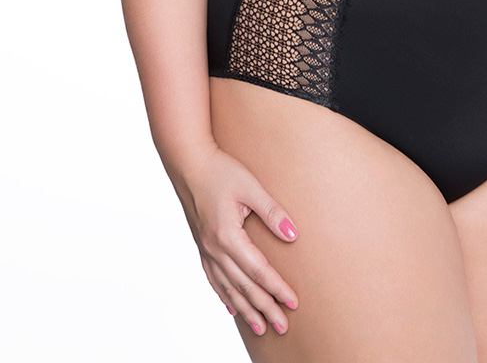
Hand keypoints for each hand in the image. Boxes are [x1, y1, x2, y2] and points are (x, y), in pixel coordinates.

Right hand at [174, 143, 299, 337]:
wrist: (188, 163)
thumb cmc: (220, 170)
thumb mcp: (251, 187)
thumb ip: (272, 212)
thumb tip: (294, 236)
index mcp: (228, 237)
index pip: (258, 271)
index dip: (277, 288)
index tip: (293, 303)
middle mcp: (215, 249)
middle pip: (244, 287)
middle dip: (265, 308)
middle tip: (282, 327)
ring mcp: (205, 249)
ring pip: (228, 288)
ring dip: (245, 309)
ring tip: (261, 326)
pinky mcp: (201, 245)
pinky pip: (213, 278)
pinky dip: (224, 296)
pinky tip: (231, 307)